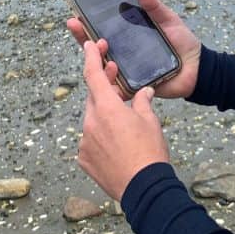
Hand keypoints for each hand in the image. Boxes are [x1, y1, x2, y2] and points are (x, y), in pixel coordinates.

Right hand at [66, 0, 200, 100]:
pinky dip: (111, 79)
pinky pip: (118, 86)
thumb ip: (153, 5)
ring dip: (96, 55)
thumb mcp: (168, 19)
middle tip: (75, 23)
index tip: (76, 13)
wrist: (198, 68)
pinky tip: (108, 69)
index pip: (103, 30)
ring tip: (99, 43)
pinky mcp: (135, 86)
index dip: (88, 23)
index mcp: (129, 37)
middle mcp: (124, 53)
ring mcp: (127, 71)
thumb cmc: (182, 42)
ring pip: (103, 67)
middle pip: (97, 47)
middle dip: (83, 36)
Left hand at [77, 38, 169, 202]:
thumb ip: (142, 102)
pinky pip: (90, 140)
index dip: (90, 57)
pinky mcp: (84, 159)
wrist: (144, 189)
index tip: (88, 44)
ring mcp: (85, 142)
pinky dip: (100, 136)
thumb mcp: (150, 121)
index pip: (93, 75)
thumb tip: (144, 92)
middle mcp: (90, 123)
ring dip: (104, 114)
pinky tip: (117, 143)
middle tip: (116, 77)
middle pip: (94, 97)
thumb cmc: (150, 151)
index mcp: (107, 108)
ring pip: (92, 119)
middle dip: (104, 86)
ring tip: (123, 120)